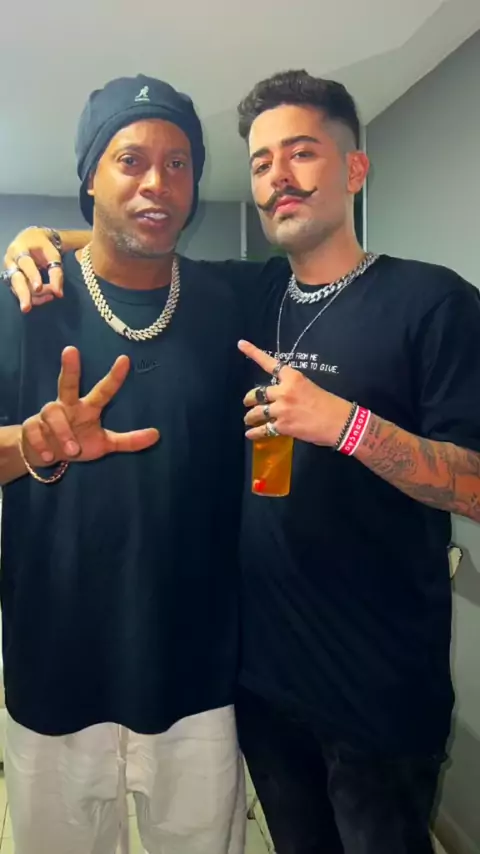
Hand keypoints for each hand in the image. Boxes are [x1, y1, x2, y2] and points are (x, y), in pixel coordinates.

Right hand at [4, 227, 62, 312]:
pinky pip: (20, 291)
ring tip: (49, 297)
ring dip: (33, 297)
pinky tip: (45, 298)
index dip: (32, 276)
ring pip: (17, 288)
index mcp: (20, 249)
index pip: (26, 264)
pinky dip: (33, 297)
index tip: (38, 288)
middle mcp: (11, 260)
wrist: (30, 239)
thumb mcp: (53, 255)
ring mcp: (9, 270)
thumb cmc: (44, 246)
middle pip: (15, 279)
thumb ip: (56, 272)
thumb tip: (58, 294)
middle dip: (22, 294)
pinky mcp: (11, 279)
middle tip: (26, 308)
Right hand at [22, 347, 159, 466]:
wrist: (43, 455)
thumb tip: (158, 434)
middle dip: (70, 367)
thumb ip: (129, 441)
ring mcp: (47, 415)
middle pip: (68, 383)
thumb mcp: (105, 444)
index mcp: (87, 407)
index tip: (125, 360)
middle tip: (71, 350)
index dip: (115, 376)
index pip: (103, 390)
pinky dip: (42, 444)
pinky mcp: (31, 427)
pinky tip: (48, 455)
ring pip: (53, 414)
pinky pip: (35, 432)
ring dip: (63, 432)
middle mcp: (67, 405)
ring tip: (72, 450)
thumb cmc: (77, 443)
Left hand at [239, 340, 350, 446]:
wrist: (341, 423)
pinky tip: (250, 434)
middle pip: (257, 393)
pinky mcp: (283, 427)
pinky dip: (255, 433)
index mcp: (293, 378)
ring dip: (250, 416)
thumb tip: (282, 397)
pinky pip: (263, 429)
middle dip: (249, 399)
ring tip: (248, 419)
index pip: (270, 364)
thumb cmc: (330, 404)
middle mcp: (284, 392)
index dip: (253, 353)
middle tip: (247, 402)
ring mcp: (282, 410)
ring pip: (257, 412)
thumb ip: (293, 389)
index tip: (240, 344)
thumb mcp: (310, 387)